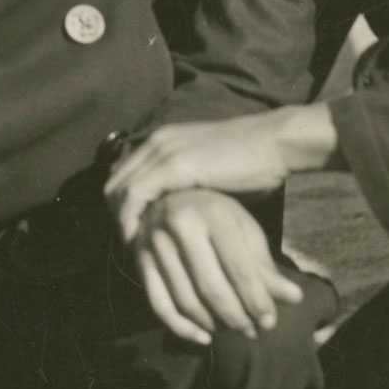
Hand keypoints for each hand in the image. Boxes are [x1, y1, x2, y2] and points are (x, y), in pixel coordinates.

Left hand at [106, 105, 337, 242]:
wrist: (274, 144)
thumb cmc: (252, 164)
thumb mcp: (210, 172)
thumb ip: (189, 185)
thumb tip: (179, 213)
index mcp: (164, 140)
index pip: (125, 174)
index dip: (123, 206)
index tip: (134, 233)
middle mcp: (156, 142)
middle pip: (114, 182)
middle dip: (116, 216)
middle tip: (131, 245)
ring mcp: (162, 151)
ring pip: (118, 190)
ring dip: (121, 221)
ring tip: (134, 248)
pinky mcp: (173, 165)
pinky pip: (135, 195)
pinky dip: (131, 219)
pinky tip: (140, 240)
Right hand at [132, 189, 304, 346]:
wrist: (166, 195)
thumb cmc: (214, 214)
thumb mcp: (243, 229)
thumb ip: (265, 265)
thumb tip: (295, 298)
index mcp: (212, 212)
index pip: (239, 268)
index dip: (256, 300)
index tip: (270, 321)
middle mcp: (179, 224)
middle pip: (211, 287)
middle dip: (236, 317)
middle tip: (252, 332)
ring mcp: (154, 243)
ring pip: (185, 299)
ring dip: (212, 324)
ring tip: (232, 331)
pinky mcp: (139, 260)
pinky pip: (158, 304)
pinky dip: (181, 328)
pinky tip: (203, 338)